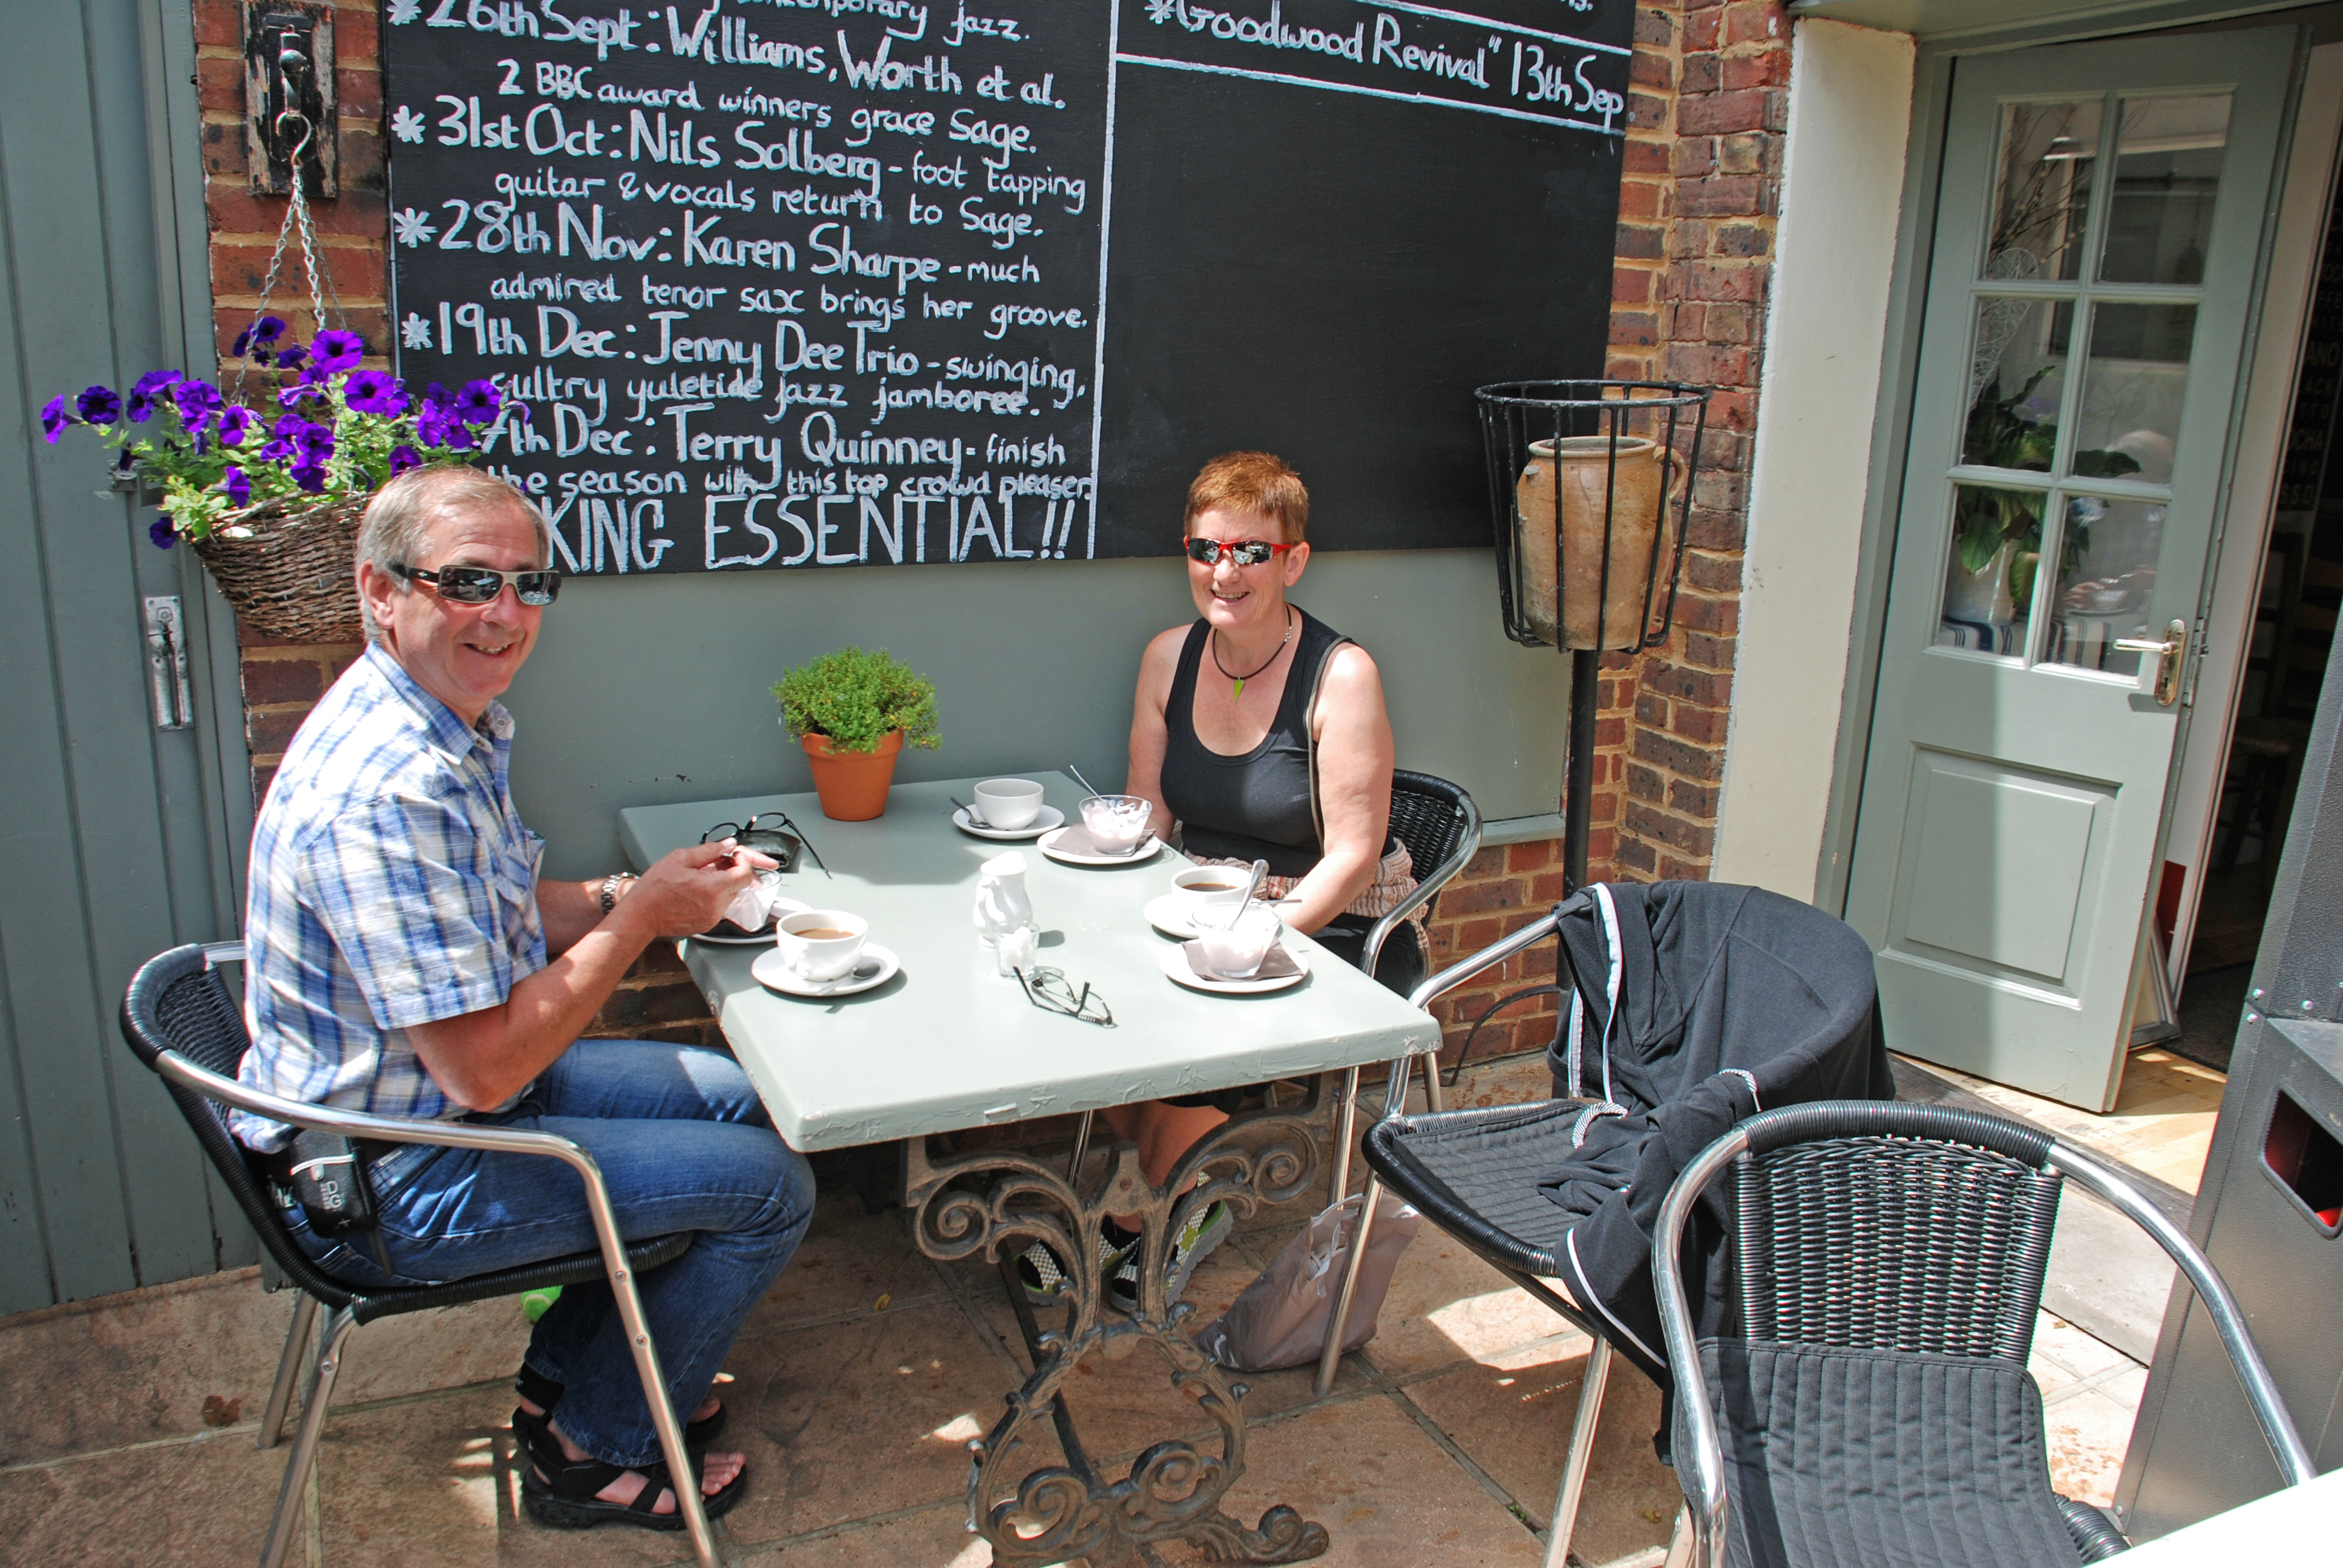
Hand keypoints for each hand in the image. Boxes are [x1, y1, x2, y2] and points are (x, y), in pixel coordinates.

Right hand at [619, 840, 777, 940]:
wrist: (640, 915)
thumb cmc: (654, 888)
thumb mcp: (680, 859)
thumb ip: (709, 850)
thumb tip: (728, 844)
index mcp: (713, 888)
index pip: (745, 874)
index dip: (743, 861)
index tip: (733, 856)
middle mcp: (717, 906)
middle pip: (739, 885)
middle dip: (732, 872)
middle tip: (714, 865)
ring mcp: (712, 918)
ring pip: (729, 896)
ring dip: (722, 885)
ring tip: (700, 879)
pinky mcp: (706, 925)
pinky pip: (718, 908)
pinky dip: (713, 898)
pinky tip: (695, 892)